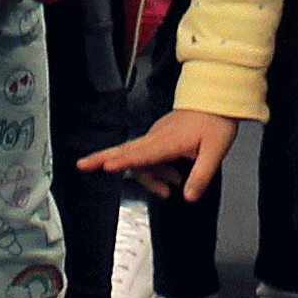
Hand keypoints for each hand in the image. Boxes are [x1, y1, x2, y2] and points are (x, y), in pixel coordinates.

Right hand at [85, 107, 244, 201]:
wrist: (216, 100)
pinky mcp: (158, 138)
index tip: (107, 166)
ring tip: (168, 190)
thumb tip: (188, 197)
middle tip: (81, 165)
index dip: (124, 161)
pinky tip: (174, 179)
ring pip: (139, 160)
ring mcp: (156, 137)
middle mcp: (157, 137)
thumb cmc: (215, 122)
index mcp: (169, 140)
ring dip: (149, 178)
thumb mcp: (215, 152)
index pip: (142, 153)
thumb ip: (201, 176)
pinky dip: (156, 171)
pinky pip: (149, 157)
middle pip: (125, 149)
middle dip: (102, 158)